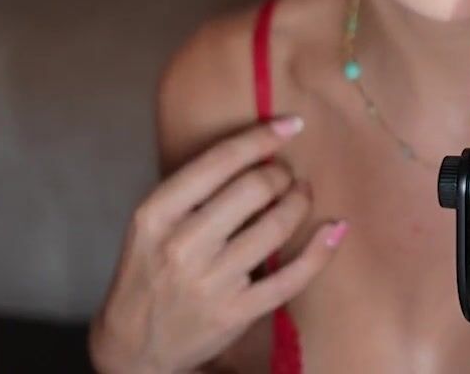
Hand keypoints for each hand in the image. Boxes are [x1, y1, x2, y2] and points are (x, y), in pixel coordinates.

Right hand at [89, 116, 347, 373]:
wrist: (135, 343)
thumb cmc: (147, 272)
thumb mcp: (149, 225)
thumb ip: (191, 191)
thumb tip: (255, 150)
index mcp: (156, 215)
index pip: (219, 162)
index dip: (262, 137)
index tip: (291, 124)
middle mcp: (182, 246)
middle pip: (254, 189)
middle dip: (281, 174)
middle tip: (285, 176)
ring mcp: (211, 282)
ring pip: (277, 227)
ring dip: (299, 202)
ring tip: (300, 195)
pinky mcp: (238, 312)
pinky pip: (292, 276)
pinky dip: (320, 250)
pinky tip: (334, 229)